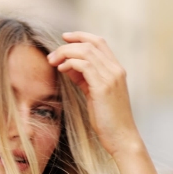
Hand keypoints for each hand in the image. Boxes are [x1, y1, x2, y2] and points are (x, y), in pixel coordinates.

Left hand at [46, 32, 144, 158]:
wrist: (121, 137)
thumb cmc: (107, 119)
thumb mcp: (93, 94)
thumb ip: (83, 78)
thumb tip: (67, 66)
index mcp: (116, 69)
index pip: (99, 42)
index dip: (81, 36)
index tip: (64, 37)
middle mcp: (116, 70)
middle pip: (92, 43)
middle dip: (69, 44)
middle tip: (52, 54)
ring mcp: (111, 77)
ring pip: (85, 52)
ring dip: (65, 53)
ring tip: (52, 62)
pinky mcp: (103, 87)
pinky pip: (84, 65)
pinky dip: (69, 64)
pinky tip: (61, 70)